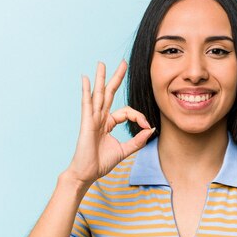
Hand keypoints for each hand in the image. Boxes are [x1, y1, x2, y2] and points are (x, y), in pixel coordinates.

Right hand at [63, 60, 154, 184]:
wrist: (86, 173)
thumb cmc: (100, 163)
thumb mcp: (124, 151)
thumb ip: (137, 141)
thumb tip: (150, 130)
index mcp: (108, 123)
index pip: (126, 112)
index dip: (138, 116)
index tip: (146, 126)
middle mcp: (100, 118)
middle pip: (110, 94)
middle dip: (117, 78)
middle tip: (123, 63)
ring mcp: (92, 119)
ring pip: (99, 95)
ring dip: (101, 78)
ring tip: (102, 63)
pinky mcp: (86, 123)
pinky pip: (87, 104)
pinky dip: (87, 91)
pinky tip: (86, 79)